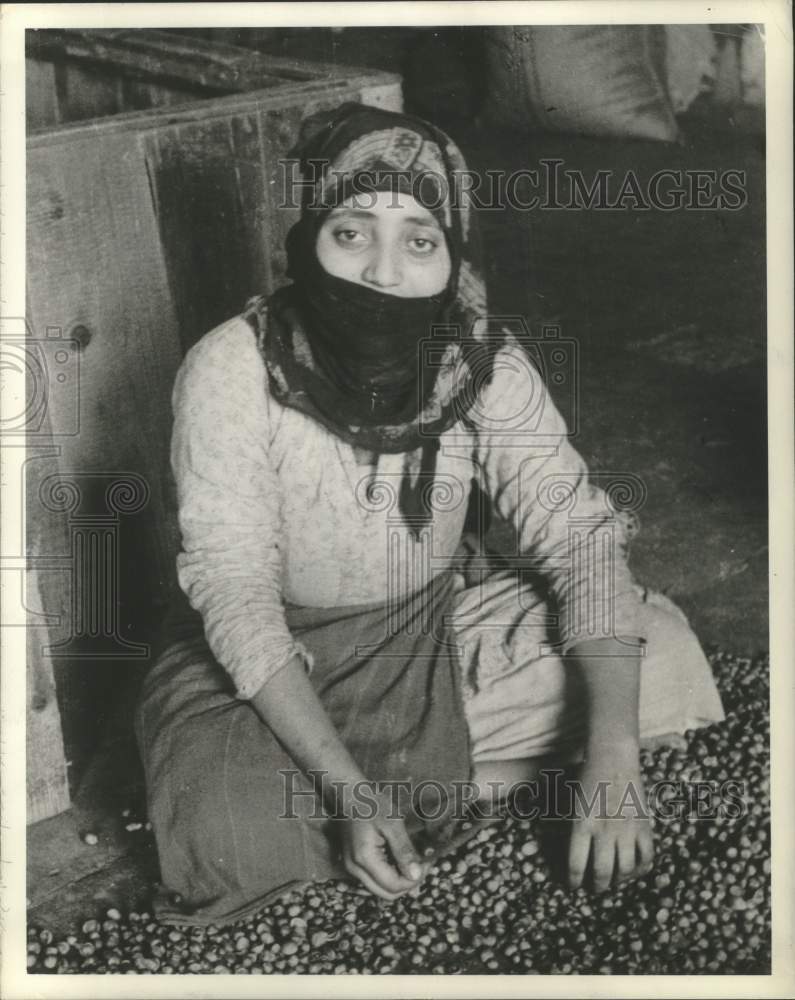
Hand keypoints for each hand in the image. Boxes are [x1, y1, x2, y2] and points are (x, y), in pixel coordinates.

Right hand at [341, 790, 429, 899]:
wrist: (350, 795)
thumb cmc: (371, 805)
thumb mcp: (393, 824)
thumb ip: (404, 851)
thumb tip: (416, 875)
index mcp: (364, 859)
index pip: (393, 886)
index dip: (413, 880)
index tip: (426, 863)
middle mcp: (355, 870)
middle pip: (387, 894)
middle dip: (407, 884)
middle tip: (422, 865)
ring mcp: (352, 869)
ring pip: (381, 889)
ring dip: (399, 881)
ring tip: (413, 862)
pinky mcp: (354, 865)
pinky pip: (375, 880)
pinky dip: (390, 875)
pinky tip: (399, 860)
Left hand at [567, 749, 653, 892]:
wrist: (613, 758)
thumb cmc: (588, 779)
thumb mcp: (573, 804)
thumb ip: (575, 830)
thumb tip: (577, 858)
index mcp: (582, 824)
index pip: (576, 864)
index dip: (574, 880)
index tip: (574, 886)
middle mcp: (604, 830)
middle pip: (601, 872)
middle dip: (596, 886)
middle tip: (594, 888)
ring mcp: (626, 830)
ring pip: (624, 870)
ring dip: (617, 880)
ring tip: (612, 881)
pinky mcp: (644, 827)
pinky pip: (646, 858)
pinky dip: (640, 870)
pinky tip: (633, 870)